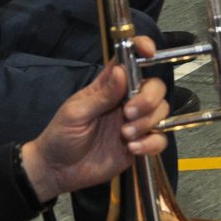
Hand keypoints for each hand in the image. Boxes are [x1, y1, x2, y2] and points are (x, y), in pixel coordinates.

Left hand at [20, 35, 168, 201]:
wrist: (59, 170)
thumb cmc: (61, 135)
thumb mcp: (76, 113)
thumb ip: (101, 95)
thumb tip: (121, 71)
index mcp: (108, 86)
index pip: (130, 60)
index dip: (143, 50)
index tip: (149, 52)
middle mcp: (126, 100)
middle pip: (155, 86)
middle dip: (149, 98)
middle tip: (128, 113)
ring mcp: (134, 123)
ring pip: (161, 111)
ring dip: (147, 122)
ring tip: (125, 136)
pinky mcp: (139, 144)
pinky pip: (159, 139)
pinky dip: (151, 143)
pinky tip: (132, 148)